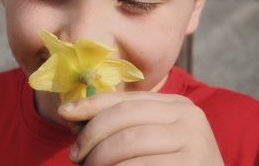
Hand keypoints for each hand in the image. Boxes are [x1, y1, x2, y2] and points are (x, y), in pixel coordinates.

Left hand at [58, 92, 223, 165]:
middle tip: (75, 155)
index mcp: (176, 105)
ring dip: (99, 157)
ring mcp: (194, 140)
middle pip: (124, 116)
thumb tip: (74, 115)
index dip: (91, 104)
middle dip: (91, 134)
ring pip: (128, 141)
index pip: (126, 99)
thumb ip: (122, 127)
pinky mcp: (192, 164)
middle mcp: (188, 115)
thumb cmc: (171, 165)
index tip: (64, 112)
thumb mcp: (152, 140)